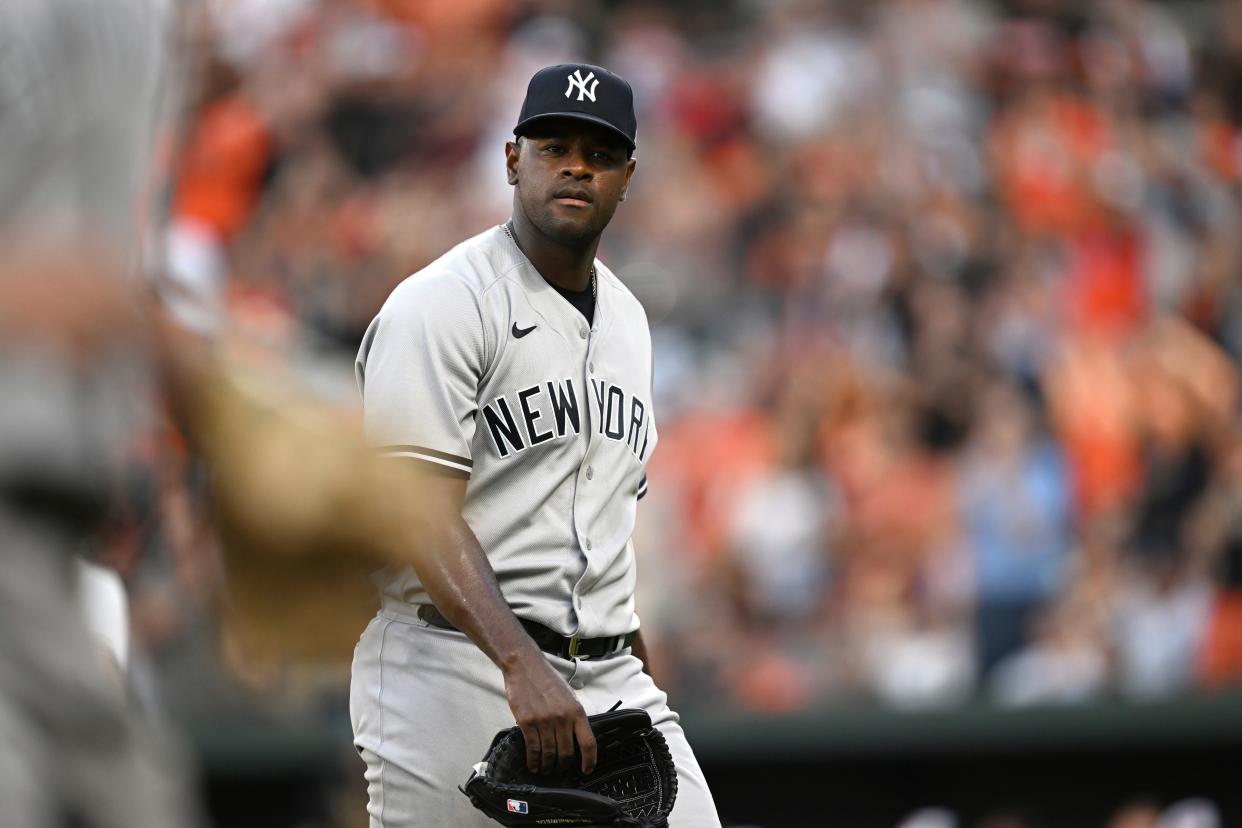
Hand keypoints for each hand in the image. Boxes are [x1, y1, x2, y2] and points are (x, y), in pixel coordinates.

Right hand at [501, 650, 596, 775]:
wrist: (525, 667)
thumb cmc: (547, 679)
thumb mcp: (569, 696)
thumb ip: (574, 715)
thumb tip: (576, 736)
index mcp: (576, 711)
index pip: (588, 742)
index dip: (589, 760)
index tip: (587, 769)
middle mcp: (562, 718)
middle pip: (566, 752)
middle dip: (563, 765)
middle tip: (560, 769)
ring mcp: (544, 721)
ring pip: (549, 753)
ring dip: (547, 766)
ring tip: (545, 770)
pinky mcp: (527, 723)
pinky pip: (533, 748)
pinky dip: (533, 760)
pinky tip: (533, 765)